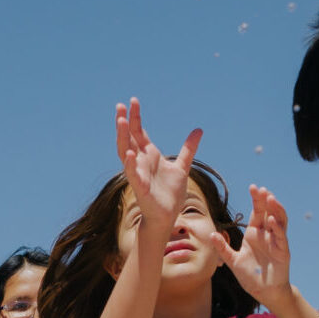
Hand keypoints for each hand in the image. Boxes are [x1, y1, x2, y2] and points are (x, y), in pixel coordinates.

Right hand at [115, 98, 203, 249]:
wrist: (167, 216)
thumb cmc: (170, 194)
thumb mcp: (182, 167)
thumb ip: (188, 149)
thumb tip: (198, 130)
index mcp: (149, 155)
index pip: (139, 132)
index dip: (135, 117)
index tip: (133, 101)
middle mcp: (141, 162)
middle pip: (129, 138)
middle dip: (124, 122)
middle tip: (121, 105)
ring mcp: (138, 173)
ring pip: (126, 152)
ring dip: (122, 137)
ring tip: (120, 121)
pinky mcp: (140, 187)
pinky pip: (133, 174)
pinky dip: (130, 164)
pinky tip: (129, 153)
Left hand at [211, 184, 293, 300]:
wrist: (264, 292)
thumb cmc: (250, 276)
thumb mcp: (233, 261)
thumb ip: (223, 248)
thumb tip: (212, 234)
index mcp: (255, 234)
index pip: (257, 212)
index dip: (256, 200)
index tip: (253, 187)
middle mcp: (267, 235)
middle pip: (268, 212)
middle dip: (265, 200)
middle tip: (260, 189)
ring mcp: (276, 242)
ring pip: (279, 221)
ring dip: (276, 209)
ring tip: (270, 198)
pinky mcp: (283, 251)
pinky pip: (281, 237)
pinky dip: (277, 228)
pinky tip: (271, 220)